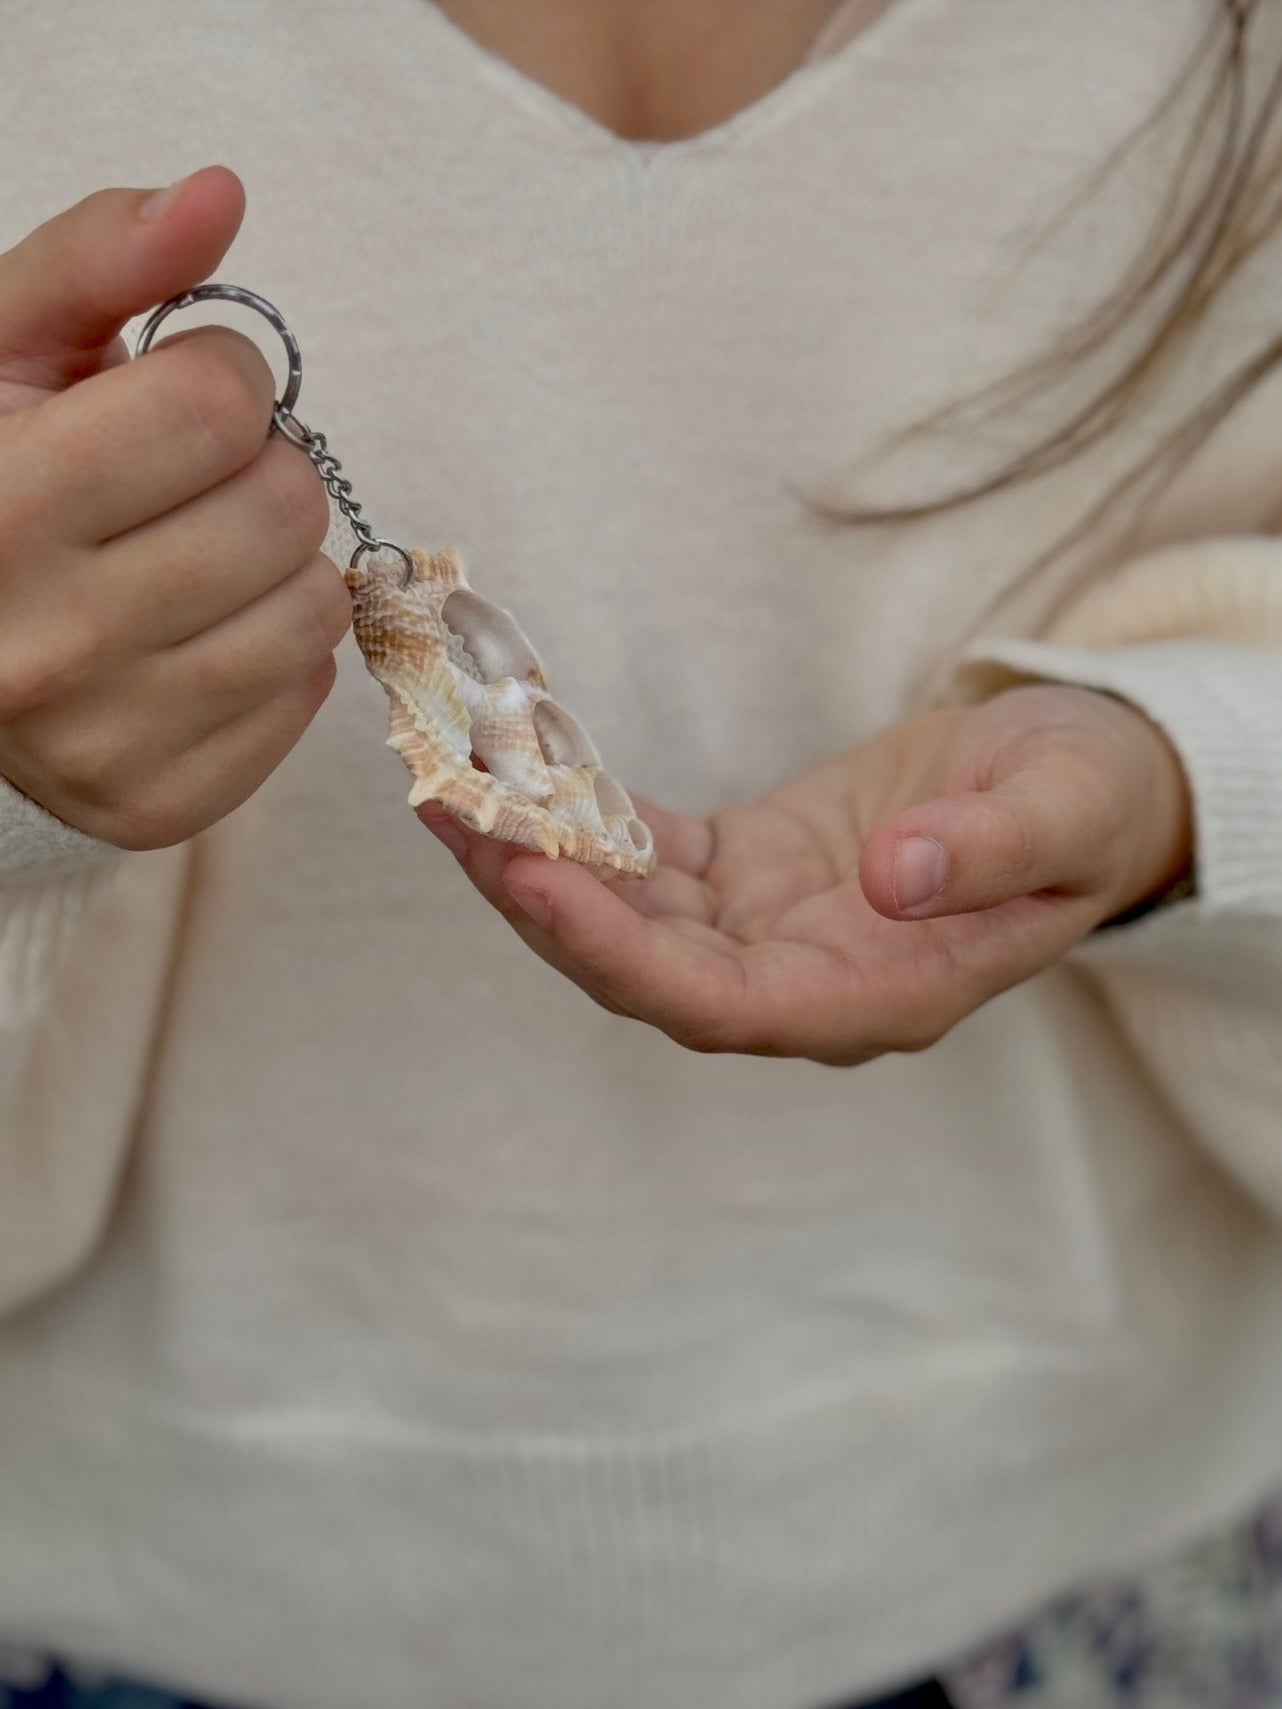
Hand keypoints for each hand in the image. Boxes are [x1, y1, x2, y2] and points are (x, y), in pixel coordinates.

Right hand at [0, 167, 348, 849]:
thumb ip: (97, 260)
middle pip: (281, 509)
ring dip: (279, 562)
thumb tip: (219, 192)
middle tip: (195, 478)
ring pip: (311, 608)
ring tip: (198, 551)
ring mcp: (98, 743)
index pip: (218, 403)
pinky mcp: (152, 808)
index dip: (218, 376)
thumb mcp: (1, 352)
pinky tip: (199, 630)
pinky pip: (306, 698)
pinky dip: (276, 651)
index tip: (178, 394)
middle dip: (259, 468)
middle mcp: (41, 642)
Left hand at [421, 684, 1192, 1063]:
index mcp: (879, 998)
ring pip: (628, 913)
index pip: (723, 1007)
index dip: (622, 956)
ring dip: (537, 854)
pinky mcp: (748, 872)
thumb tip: (895, 879)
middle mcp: (802, 981)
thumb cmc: (1088, 803)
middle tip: (451, 815)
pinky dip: (582, 815)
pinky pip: (648, 854)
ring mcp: (768, 929)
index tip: (538, 882)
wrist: (1082, 780)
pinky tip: (519, 765)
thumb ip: (989, 852)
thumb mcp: (1065, 812)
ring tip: (448, 782)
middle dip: (542, 903)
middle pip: (643, 967)